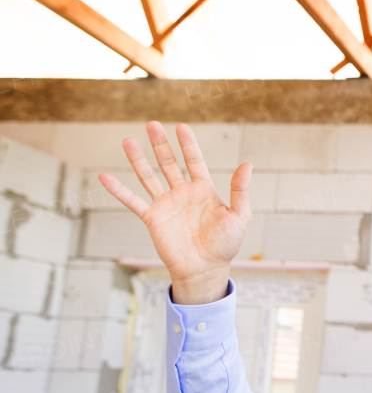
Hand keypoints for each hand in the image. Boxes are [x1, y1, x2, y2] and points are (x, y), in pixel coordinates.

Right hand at [98, 122, 251, 304]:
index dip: (187, 144)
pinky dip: (118, 190)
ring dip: (138, 159)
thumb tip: (248, 164)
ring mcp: (166, 204)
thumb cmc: (226, 244)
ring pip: (148, 176)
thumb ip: (240, 190)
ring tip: (127, 140)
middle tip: (152, 124)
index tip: (180, 126)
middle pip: (169, 163)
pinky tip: (104, 177)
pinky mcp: (152, 218)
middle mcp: (183, 193)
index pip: (194, 160)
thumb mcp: (239, 215)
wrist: (205, 269)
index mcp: (204, 190)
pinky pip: (132, 201)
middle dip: (160, 144)